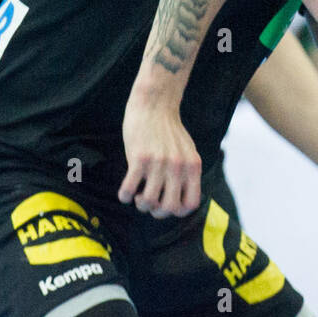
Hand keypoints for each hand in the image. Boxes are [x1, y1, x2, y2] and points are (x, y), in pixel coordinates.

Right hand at [118, 90, 202, 217]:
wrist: (154, 104)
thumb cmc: (169, 130)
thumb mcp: (188, 151)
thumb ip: (187, 173)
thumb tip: (182, 200)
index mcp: (192, 166)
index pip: (191, 204)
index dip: (178, 211)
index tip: (167, 206)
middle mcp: (178, 167)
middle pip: (169, 208)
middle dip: (157, 212)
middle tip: (150, 201)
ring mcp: (158, 163)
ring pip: (149, 202)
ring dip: (141, 204)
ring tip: (138, 195)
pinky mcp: (139, 158)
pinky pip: (129, 189)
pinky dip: (125, 196)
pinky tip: (125, 192)